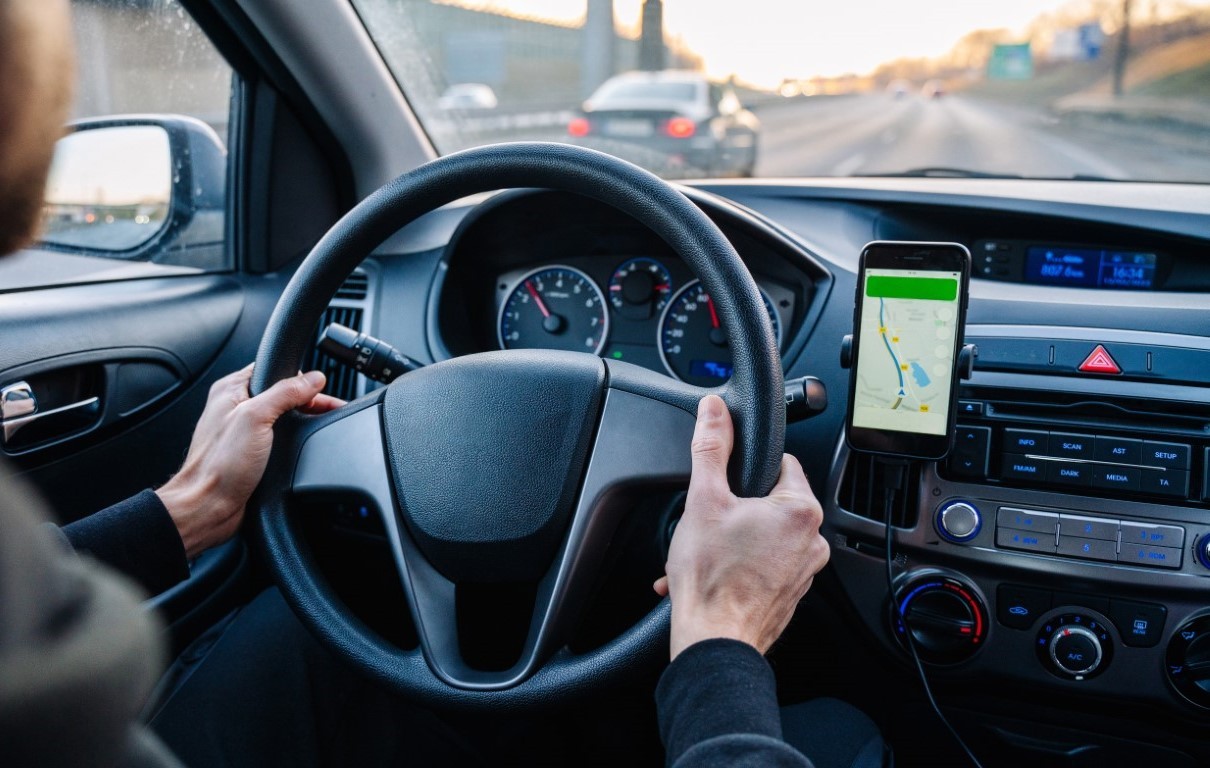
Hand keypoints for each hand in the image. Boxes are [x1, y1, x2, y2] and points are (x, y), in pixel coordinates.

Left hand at [155, 365, 344, 557]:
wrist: (208, 508)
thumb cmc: (218, 466)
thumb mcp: (256, 418)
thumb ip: (285, 393)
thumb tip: (313, 378)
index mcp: (231, 390)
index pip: (273, 370)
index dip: (299, 377)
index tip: (320, 388)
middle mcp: (236, 409)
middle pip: (283, 394)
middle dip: (309, 401)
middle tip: (330, 409)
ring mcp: (245, 432)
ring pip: (284, 418)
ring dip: (305, 422)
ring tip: (324, 425)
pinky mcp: (253, 454)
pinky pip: (281, 440)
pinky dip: (297, 441)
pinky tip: (307, 446)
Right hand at [654, 395, 828, 658]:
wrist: (714, 640)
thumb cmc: (712, 579)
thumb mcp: (703, 499)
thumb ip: (711, 447)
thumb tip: (714, 411)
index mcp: (801, 509)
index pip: (781, 463)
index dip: (747, 469)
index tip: (726, 484)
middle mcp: (813, 540)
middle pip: (770, 501)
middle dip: (735, 509)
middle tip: (710, 523)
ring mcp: (805, 570)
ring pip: (765, 535)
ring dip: (733, 539)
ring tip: (706, 552)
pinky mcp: (791, 593)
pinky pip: (765, 565)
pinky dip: (738, 565)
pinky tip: (711, 573)